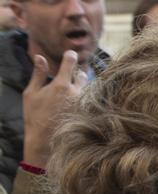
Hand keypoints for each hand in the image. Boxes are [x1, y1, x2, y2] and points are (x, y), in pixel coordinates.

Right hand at [21, 50, 82, 167]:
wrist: (45, 140)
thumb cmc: (34, 116)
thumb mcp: (31, 93)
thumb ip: (37, 74)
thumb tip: (39, 57)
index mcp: (61, 85)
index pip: (70, 63)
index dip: (70, 56)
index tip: (71, 53)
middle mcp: (76, 92)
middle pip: (82, 75)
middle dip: (75, 75)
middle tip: (67, 79)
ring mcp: (84, 102)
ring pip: (86, 88)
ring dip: (80, 87)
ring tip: (68, 95)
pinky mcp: (88, 111)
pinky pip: (90, 100)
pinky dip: (84, 99)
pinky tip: (74, 106)